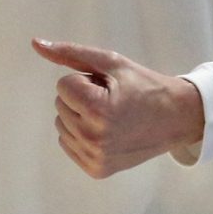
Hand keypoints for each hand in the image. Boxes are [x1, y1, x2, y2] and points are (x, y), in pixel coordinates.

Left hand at [31, 39, 205, 177]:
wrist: (176, 118)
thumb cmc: (143, 86)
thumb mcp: (110, 63)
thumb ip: (70, 53)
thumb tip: (36, 43)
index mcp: (98, 110)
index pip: (63, 86)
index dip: (86, 81)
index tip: (111, 88)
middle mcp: (94, 137)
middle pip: (60, 105)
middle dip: (82, 98)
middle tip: (114, 101)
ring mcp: (95, 157)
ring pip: (61, 124)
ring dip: (80, 116)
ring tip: (112, 116)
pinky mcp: (97, 169)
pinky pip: (68, 143)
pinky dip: (82, 134)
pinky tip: (107, 132)